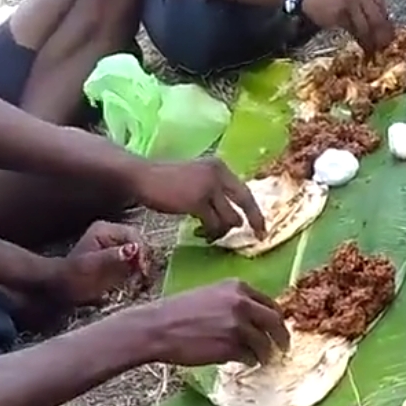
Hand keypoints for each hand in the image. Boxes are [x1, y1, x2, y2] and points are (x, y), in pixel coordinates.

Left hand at [56, 221, 150, 306]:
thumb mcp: (92, 265)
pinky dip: (140, 272)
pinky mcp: (121, 259)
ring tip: (139, 280)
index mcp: (105, 230)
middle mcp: (113, 235)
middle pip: (140, 242)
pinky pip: (138, 262)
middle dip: (143, 259)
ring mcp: (118, 246)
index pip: (132, 235)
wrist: (64, 287)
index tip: (142, 268)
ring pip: (141, 253)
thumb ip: (113, 256)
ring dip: (143, 266)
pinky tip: (136, 281)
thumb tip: (134, 249)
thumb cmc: (73, 274)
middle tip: (142, 276)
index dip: (140, 250)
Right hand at [132, 157, 264, 241]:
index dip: (256, 212)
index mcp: (220, 167)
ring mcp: (208, 187)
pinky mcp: (197, 201)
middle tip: (255, 238)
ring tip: (207, 233)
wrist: (143, 177)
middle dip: (252, 223)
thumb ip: (217, 190)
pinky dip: (209, 233)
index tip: (262, 229)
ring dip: (220, 231)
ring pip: (229, 219)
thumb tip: (236, 215)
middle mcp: (218, 174)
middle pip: (245, 203)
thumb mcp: (198, 178)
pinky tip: (199, 232)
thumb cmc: (168, 182)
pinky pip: (213, 225)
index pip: (246, 191)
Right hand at [140, 280, 289, 367]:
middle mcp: (242, 304)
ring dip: (265, 354)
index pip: (270, 302)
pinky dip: (249, 361)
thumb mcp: (211, 295)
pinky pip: (250, 357)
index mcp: (238, 287)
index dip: (276, 318)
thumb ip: (234, 302)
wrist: (158, 328)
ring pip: (264, 344)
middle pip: (275, 322)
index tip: (277, 327)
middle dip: (281, 336)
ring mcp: (238, 326)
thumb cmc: (179, 312)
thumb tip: (256, 318)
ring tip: (260, 359)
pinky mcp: (232, 347)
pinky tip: (242, 362)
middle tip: (283, 347)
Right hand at [302, 0, 393, 53]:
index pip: (384, 9)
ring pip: (368, 27)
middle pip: (379, 19)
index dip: (387, 26)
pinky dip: (361, 41)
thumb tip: (385, 28)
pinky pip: (356, 31)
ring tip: (374, 51)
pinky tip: (363, 47)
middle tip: (384, 49)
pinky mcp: (342, 13)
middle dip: (383, 36)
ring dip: (372, 42)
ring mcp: (353, 1)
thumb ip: (369, 5)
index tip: (389, 38)